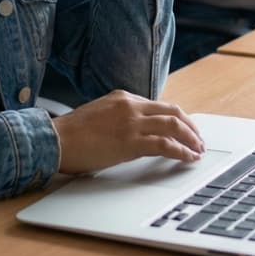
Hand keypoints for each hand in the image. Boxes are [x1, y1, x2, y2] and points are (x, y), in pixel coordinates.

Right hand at [50, 90, 205, 174]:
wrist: (56, 140)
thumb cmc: (71, 133)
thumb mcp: (99, 115)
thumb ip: (118, 117)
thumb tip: (133, 131)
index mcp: (123, 97)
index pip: (158, 105)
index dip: (177, 118)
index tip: (185, 129)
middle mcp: (131, 106)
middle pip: (172, 111)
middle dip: (190, 126)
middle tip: (198, 139)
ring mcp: (132, 123)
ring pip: (174, 125)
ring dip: (191, 139)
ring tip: (198, 150)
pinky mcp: (131, 142)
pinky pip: (165, 144)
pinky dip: (181, 151)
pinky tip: (188, 158)